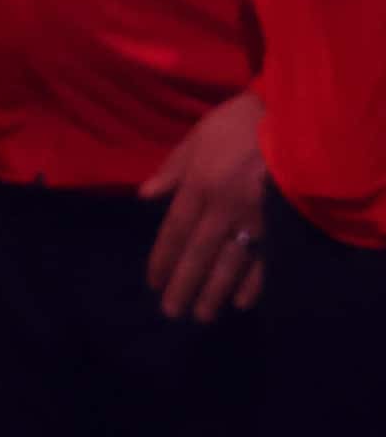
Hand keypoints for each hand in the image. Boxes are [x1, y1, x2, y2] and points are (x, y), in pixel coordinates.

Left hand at [140, 91, 266, 322]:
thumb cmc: (238, 126)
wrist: (291, 122)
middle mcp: (222, 210)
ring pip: (230, 264)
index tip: (153, 282)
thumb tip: (145, 196)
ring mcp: (254, 220)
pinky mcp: (280, 225)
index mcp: (198, 188)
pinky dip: (254, 283)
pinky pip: (265, 260)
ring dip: (215, 292)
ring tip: (202, 315)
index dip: (162, 259)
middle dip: (184, 285)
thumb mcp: (195, 139)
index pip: (174, 232)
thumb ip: (172, 170)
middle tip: (172, 313)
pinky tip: (243, 302)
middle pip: (198, 254)